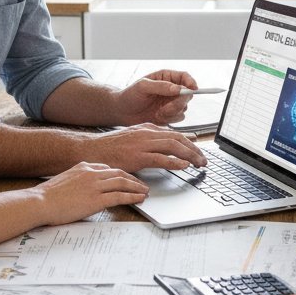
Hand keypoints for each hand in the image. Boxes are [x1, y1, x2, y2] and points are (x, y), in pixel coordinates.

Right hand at [33, 162, 149, 222]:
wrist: (39, 202)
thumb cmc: (48, 196)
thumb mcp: (65, 179)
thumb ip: (78, 179)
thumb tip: (85, 187)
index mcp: (84, 167)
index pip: (108, 168)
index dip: (121, 173)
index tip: (127, 178)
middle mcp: (91, 173)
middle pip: (119, 173)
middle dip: (133, 179)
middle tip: (142, 184)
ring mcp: (95, 186)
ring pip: (122, 182)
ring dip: (136, 187)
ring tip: (145, 191)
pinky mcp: (96, 199)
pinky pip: (119, 197)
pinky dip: (132, 197)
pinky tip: (139, 199)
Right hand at [79, 123, 206, 171]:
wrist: (91, 150)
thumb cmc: (111, 147)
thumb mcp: (133, 138)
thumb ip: (150, 140)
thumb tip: (167, 146)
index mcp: (146, 128)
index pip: (173, 133)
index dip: (189, 140)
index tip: (199, 147)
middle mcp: (147, 133)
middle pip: (177, 138)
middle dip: (194, 149)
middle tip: (203, 160)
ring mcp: (142, 144)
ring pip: (173, 146)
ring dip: (189, 155)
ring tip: (199, 163)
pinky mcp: (137, 156)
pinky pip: (160, 158)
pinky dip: (174, 162)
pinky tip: (183, 166)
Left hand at [115, 69, 197, 124]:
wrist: (122, 112)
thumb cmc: (129, 95)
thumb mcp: (142, 87)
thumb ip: (161, 86)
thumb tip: (178, 88)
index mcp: (166, 77)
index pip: (184, 77)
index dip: (191, 82)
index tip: (193, 88)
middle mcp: (171, 89)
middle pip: (187, 94)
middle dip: (179, 103)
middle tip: (167, 109)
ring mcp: (171, 102)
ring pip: (184, 108)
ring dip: (172, 112)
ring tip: (157, 113)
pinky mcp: (169, 114)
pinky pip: (178, 118)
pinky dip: (169, 119)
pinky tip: (157, 117)